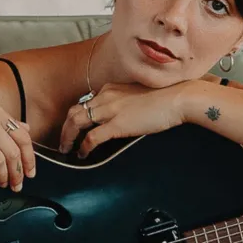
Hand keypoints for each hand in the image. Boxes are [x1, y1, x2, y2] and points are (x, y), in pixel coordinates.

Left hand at [58, 81, 192, 157]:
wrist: (179, 97)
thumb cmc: (167, 96)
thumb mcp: (140, 94)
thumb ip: (127, 101)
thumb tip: (126, 113)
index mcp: (111, 88)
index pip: (85, 102)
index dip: (77, 116)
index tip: (76, 127)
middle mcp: (106, 96)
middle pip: (74, 112)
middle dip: (65, 128)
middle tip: (63, 141)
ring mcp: (110, 110)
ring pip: (76, 123)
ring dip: (68, 138)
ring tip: (67, 149)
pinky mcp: (117, 125)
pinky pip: (92, 138)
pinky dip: (83, 147)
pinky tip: (83, 154)